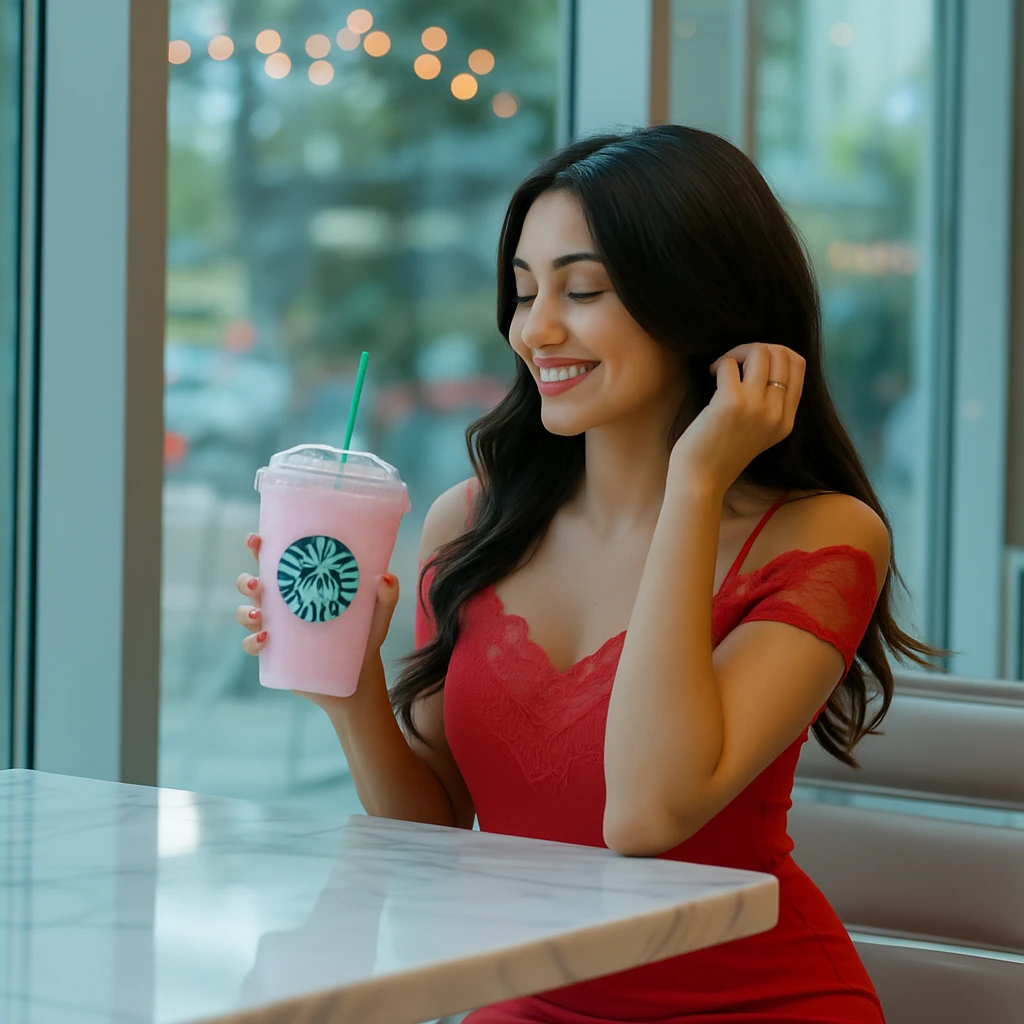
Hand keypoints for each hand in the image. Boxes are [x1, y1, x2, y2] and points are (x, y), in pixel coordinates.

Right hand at [236, 533, 400, 707]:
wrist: (358, 679)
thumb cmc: (365, 638)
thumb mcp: (377, 615)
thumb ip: (386, 596)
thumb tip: (386, 576)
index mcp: (303, 585)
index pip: (277, 562)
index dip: (260, 548)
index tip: (256, 539)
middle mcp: (284, 604)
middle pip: (253, 585)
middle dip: (247, 581)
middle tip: (258, 583)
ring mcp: (277, 629)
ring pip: (246, 614)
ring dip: (246, 611)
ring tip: (261, 615)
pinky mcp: (275, 654)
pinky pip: (253, 645)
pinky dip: (253, 641)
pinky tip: (266, 639)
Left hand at [669, 343, 804, 494]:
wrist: (700, 482)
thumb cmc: (719, 454)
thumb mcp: (757, 432)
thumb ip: (768, 405)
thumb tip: (765, 359)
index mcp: (787, 421)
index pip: (798, 365)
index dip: (775, 352)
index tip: (751, 363)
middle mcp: (777, 413)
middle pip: (781, 354)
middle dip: (754, 348)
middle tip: (733, 363)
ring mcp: (756, 408)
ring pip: (760, 352)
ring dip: (737, 352)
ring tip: (722, 368)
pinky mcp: (731, 403)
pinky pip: (730, 363)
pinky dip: (720, 363)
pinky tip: (711, 376)